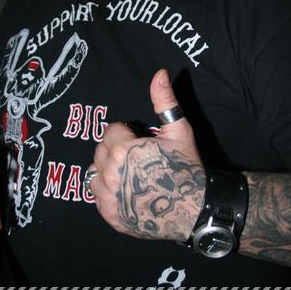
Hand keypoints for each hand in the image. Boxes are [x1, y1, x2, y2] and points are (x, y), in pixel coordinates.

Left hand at [89, 69, 205, 240]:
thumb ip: (164, 101)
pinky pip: (96, 195)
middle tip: (138, 158)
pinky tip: (127, 190)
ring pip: (95, 172)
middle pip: (101, 150)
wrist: (195, 209)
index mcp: (124, 150)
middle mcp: (111, 174)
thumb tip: (160, 73)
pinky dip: (107, 191)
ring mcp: (109, 198)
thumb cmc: (187, 167)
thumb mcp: (179, 131)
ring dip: (108, 169)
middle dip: (116, 149)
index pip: (111, 131)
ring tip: (131, 173)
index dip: (128, 134)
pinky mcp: (110, 216)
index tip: (142, 142)